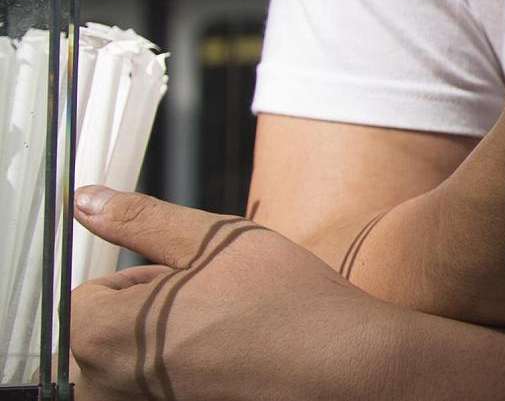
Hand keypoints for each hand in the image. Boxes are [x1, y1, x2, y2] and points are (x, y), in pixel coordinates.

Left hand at [70, 186, 396, 400]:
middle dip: (149, 313)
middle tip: (212, 307)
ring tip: (223, 335)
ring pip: (132, 362)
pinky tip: (228, 362)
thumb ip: (139, 218)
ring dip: (165, 343)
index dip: (143, 277)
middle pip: (104, 332)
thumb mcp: (214, 240)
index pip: (88, 293)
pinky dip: (185, 373)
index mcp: (100, 337)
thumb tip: (88, 200)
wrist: (341, 368)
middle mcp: (106, 388)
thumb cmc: (285, 307)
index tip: (192, 281)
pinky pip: (156, 387)